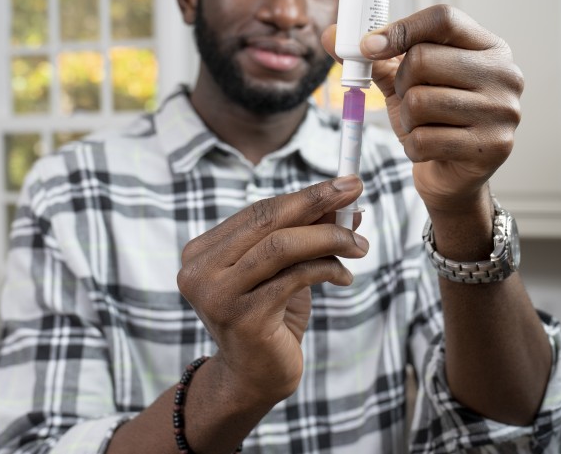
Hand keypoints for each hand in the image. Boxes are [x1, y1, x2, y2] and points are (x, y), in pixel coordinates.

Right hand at [177, 176, 366, 404]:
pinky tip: (344, 275)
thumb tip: (346, 202)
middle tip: (355, 191)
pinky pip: (294, 277)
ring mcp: (217, 295)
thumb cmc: (269, 317)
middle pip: (266, 220)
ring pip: (281, 246)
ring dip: (329, 237)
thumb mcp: (284, 269)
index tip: (345, 183)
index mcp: (202, 252)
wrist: (254, 377)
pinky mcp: (243, 318)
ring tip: (360, 244)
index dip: (304, 195)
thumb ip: (305, 235)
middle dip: (316, 202)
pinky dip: (326, 268)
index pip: (258, 211)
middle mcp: (200, 271)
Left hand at [322, 4, 523, 213]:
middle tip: (409, 100)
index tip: (367, 47)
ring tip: (420, 126)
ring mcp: (502, 112)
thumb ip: (375, 58)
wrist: (451, 176)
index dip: (399, 29)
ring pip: (419, 101)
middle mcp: (504, 75)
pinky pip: (424, 139)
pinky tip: (427, 149)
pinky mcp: (491, 148)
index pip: (443, 18)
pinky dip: (412, 147)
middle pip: (423, 59)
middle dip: (401, 84)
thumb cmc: (430, 121)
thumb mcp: (405, 83)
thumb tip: (328, 35)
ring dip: (405, 119)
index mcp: (488, 48)